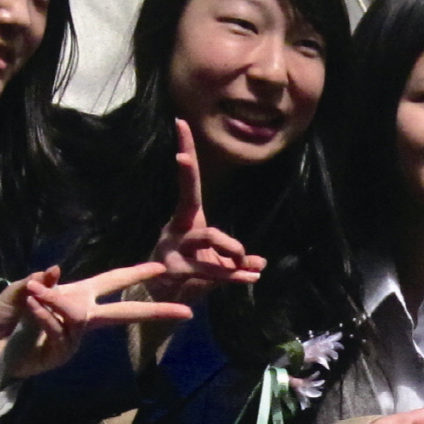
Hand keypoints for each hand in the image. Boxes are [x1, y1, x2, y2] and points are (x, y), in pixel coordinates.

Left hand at [0, 262, 186, 418]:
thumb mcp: (17, 292)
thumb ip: (38, 282)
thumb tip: (54, 271)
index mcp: (75, 296)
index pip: (112, 282)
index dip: (135, 274)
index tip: (163, 269)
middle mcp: (80, 316)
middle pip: (123, 312)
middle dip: (153, 310)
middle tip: (183, 311)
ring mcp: (73, 338)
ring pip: (78, 315)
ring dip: (54, 303)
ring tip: (31, 297)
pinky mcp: (62, 352)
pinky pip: (60, 328)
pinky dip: (43, 316)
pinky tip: (29, 308)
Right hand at [146, 118, 263, 302]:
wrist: (164, 301)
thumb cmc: (190, 274)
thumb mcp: (215, 263)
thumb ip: (236, 261)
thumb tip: (260, 262)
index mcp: (187, 219)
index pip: (188, 182)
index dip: (186, 152)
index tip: (181, 122)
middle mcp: (177, 229)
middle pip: (192, 204)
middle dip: (214, 209)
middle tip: (237, 245)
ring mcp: (172, 250)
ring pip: (205, 238)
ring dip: (230, 251)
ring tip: (247, 264)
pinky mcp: (175, 272)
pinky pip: (209, 272)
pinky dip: (233, 276)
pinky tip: (252, 276)